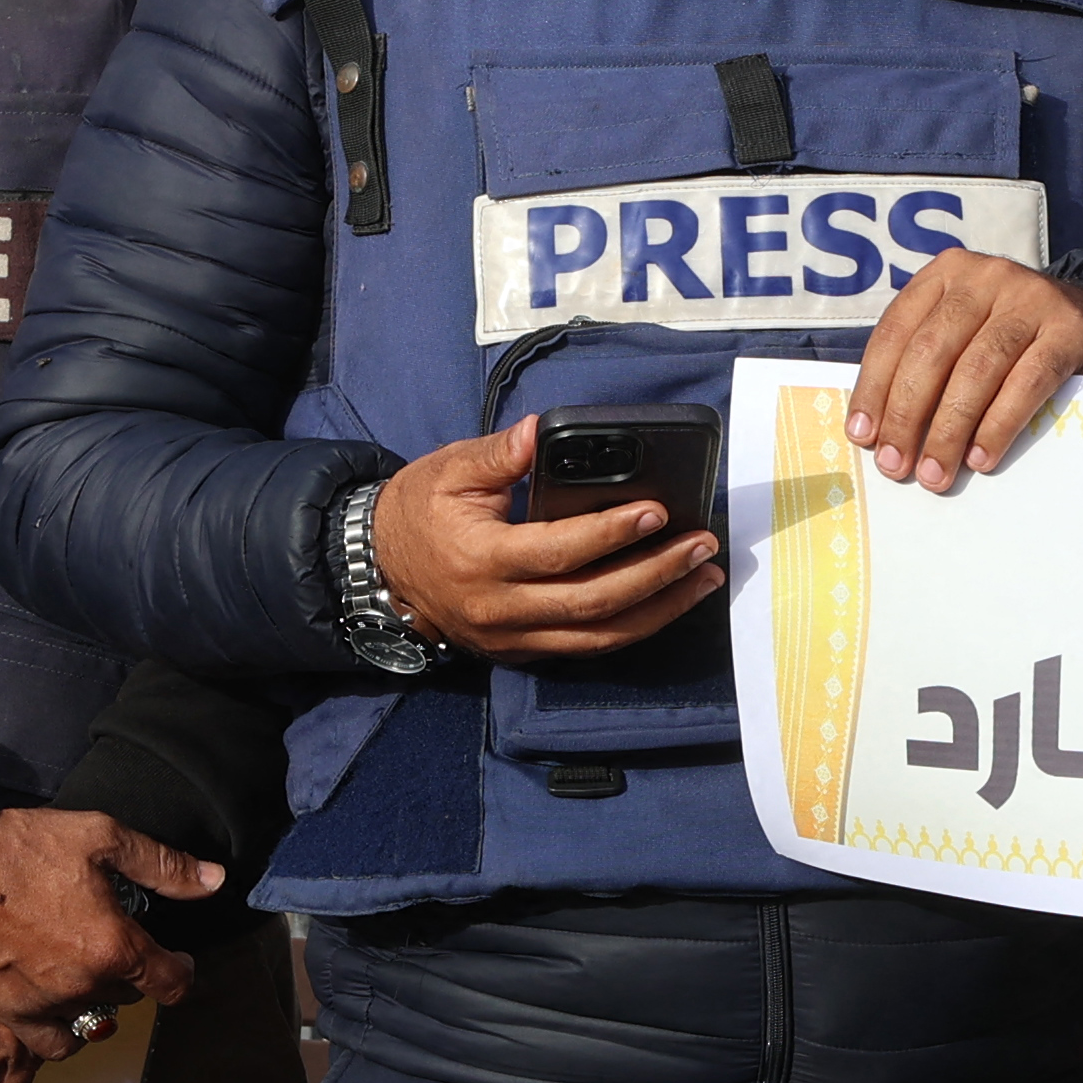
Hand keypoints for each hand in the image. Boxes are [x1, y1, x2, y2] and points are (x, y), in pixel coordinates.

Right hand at [0, 806, 209, 1028]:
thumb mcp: (102, 837)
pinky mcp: (8, 1012)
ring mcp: (44, 1005)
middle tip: (116, 943)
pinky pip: (53, 1044)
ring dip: (99, 998)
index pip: (171, 983)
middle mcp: (83, 985)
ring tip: (87, 971)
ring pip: (94, 1018)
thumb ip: (163, 865)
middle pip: (131, 997)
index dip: (182, 970)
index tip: (178, 960)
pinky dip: (66, 1030)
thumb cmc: (21, 847)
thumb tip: (213, 881)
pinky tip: (62, 1006)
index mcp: (114, 946)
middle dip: (132, 972)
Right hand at [370, 416, 719, 661]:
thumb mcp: (450, 470)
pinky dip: (631, 628)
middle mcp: (500, 609)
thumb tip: (541, 431)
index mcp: (482, 559)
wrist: (380, 570)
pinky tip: (667, 603)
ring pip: (597, 637)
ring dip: (658, 610)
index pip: (559, 550)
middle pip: (592, 603)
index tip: (657, 511)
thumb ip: (501, 453)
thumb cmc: (417, 512)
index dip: (612, 532)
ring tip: (703, 580)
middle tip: (701, 547)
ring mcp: (512, 639)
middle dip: (655, 575)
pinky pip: (585, 648)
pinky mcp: (521, 651)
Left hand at [849, 251, 1082, 491]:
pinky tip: (981, 458)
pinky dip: (999, 425)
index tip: (863, 435)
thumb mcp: (963, 330)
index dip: (874, 387)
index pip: (896, 331)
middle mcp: (986, 277)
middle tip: (896, 465)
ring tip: (936, 472)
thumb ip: (925, 361)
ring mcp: (1030, 298)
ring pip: (977, 369)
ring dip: (949, 429)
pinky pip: (1026, 382)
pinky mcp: (1069, 329)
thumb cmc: (1010, 337)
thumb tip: (879, 430)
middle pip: (933, 351)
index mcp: (946, 273)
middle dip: (907, 414)